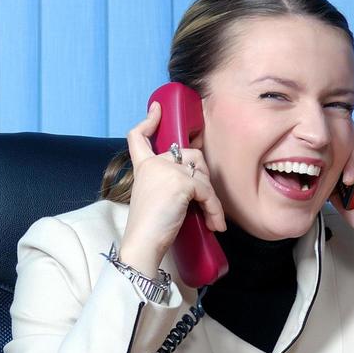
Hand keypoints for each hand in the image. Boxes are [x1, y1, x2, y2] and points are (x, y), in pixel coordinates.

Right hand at [118, 100, 227, 272]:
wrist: (143, 243)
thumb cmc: (149, 228)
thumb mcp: (156, 197)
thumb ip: (168, 183)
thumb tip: (199, 178)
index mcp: (143, 167)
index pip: (138, 137)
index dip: (148, 121)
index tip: (157, 109)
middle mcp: (153, 164)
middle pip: (190, 154)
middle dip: (204, 176)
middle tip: (205, 201)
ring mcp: (167, 170)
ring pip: (203, 174)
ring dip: (212, 198)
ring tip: (211, 218)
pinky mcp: (181, 182)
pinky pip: (208, 192)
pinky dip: (215, 210)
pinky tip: (214, 225)